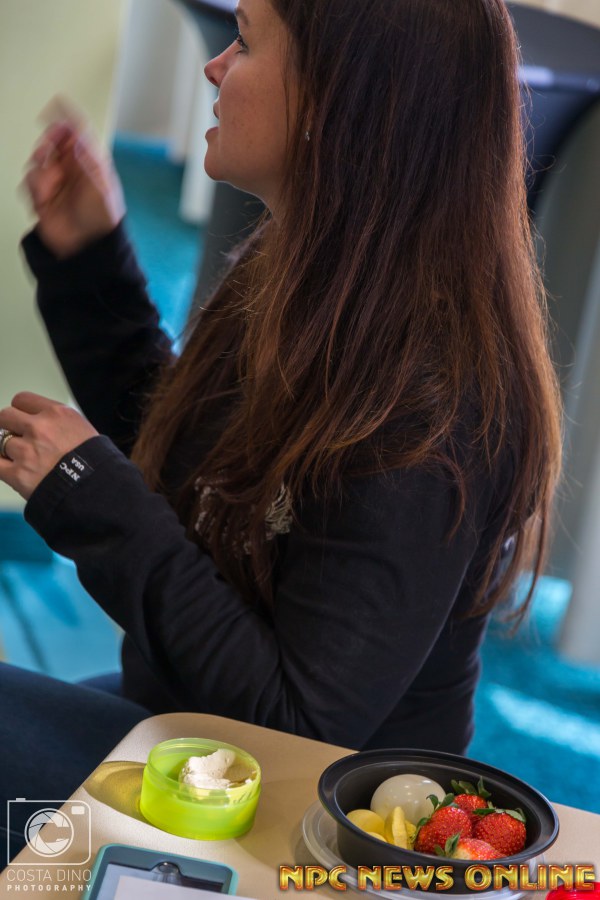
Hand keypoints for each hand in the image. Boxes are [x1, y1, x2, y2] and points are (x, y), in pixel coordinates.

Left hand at [0, 392, 98, 499]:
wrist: (98, 490)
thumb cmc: (96, 463)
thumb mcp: (83, 430)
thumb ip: (59, 423)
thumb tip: (43, 423)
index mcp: (57, 414)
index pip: (22, 400)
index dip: (21, 411)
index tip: (23, 419)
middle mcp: (40, 428)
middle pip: (5, 416)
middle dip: (8, 426)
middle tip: (16, 437)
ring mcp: (27, 451)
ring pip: (1, 442)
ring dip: (9, 450)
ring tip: (25, 460)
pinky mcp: (19, 475)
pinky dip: (2, 466)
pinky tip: (10, 469)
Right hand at [22, 117, 125, 258]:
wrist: (86, 248)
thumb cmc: (102, 221)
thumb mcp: (100, 187)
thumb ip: (86, 160)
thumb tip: (75, 136)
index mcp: (90, 164)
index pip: (78, 134)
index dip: (67, 117)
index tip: (57, 104)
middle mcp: (71, 170)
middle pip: (52, 142)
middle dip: (47, 143)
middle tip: (46, 151)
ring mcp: (56, 183)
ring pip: (38, 162)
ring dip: (40, 171)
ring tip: (49, 186)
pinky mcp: (42, 197)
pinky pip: (29, 182)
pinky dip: (33, 188)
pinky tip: (43, 198)